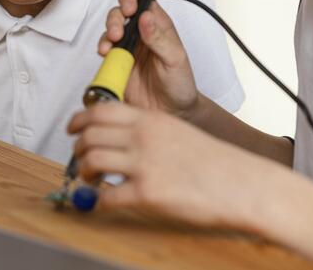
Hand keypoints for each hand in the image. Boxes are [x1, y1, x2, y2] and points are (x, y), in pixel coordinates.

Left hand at [68, 103, 267, 228]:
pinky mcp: (148, 193)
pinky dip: (98, 201)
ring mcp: (145, 164)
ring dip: (84, 172)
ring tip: (91, 180)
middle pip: (90, 135)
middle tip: (81, 158)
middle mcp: (143, 137)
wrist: (240, 183)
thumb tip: (116, 136)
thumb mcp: (175, 131)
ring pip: (92, 161)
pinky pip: (107, 196)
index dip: (79, 119)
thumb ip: (146, 130)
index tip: (72, 129)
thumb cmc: (212, 161)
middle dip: (78, 148)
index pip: (100, 110)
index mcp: (151, 119)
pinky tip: (103, 202)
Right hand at [101, 0, 201, 119]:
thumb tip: (146, 17)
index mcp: (158, 25)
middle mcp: (140, 33)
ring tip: (110, 46)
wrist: (173, 113)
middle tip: (118, 33)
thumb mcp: (175, 59)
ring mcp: (126, 48)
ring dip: (107, 33)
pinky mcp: (116, 64)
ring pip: (109, 30)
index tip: (128, 8)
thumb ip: (160, 38)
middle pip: (120, 12)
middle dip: (115, 18)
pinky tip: (106, 55)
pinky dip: (102, 50)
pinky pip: (105, 52)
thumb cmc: (180, 84)